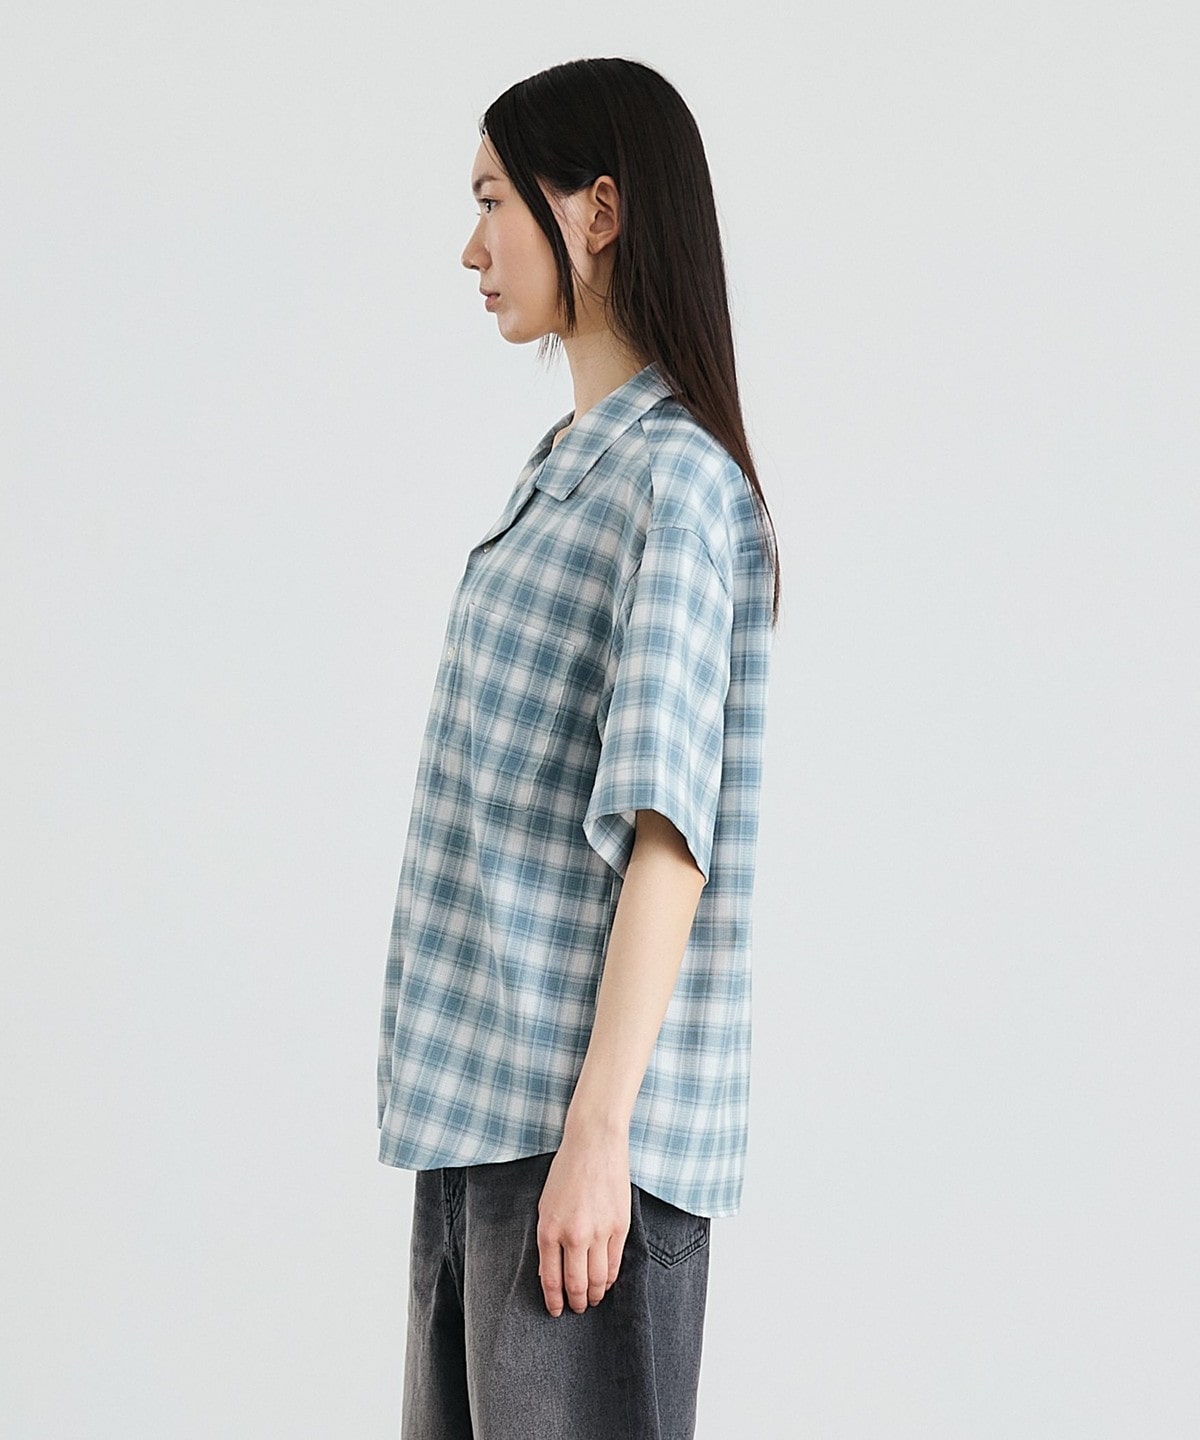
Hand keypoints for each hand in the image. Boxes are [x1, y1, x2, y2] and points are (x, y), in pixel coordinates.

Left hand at [536, 1128, 630, 1316]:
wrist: (594, 1144)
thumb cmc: (566, 1172)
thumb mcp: (545, 1206)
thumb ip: (548, 1240)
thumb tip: (550, 1274)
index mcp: (549, 1229)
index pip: (551, 1279)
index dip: (554, 1301)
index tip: (556, 1311)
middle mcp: (574, 1235)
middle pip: (576, 1285)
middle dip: (575, 1303)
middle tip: (576, 1309)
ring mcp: (599, 1232)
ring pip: (598, 1279)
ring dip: (594, 1295)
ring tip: (592, 1300)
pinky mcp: (620, 1227)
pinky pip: (615, 1263)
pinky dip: (609, 1278)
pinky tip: (605, 1282)